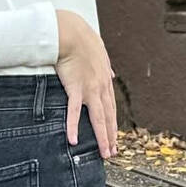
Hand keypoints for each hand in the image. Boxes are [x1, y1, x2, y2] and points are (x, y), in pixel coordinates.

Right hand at [55, 9, 118, 156]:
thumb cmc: (83, 40)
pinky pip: (74, 112)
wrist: (71, 34)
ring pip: (98, 119)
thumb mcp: (101, 53)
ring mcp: (90, 90)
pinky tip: (73, 140)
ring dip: (102, 137)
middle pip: (109, 117)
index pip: (111, 108)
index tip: (115, 137)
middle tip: (113, 152)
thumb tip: (111, 73)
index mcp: (105, 81)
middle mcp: (101, 88)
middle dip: (111, 136)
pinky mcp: (75, 89)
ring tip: (104, 152)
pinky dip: (74, 127)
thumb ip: (105, 66)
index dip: (113, 124)